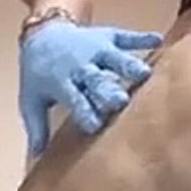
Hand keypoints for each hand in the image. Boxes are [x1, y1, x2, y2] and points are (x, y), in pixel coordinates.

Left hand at [19, 20, 162, 154]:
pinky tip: (158, 40)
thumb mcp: (31, 100)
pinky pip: (127, 37)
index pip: (75, 99)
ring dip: (128, 65)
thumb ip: (37, 127)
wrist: (42, 34)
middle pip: (97, 79)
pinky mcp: (109, 36)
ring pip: (115, 57)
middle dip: (108, 90)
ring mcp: (96, 48)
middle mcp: (81, 65)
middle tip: (121, 101)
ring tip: (144, 73)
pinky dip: (143, 38)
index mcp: (61, 82)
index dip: (84, 111)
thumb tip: (36, 156)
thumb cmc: (39, 74)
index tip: (95, 126)